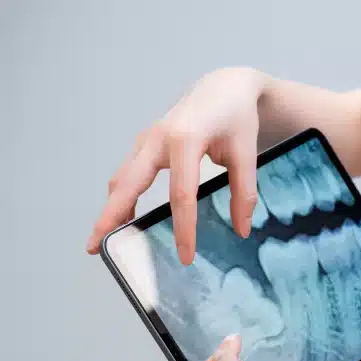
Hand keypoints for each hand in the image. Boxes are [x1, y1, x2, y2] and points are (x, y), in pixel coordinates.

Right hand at [87, 67, 266, 264]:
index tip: (185, 256)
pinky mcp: (145, 144)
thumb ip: (244, 192)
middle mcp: (158, 138)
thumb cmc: (235, 117)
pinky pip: (128, 174)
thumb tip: (241, 230)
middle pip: (128, 183)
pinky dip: (121, 196)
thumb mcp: (247, 153)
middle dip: (111, 215)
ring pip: (122, 178)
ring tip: (104, 240)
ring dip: (111, 208)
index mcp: (186, 139)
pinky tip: (125, 218)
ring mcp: (147, 139)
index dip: (183, 229)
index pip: (181, 194)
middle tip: (96, 246)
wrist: (223, 86)